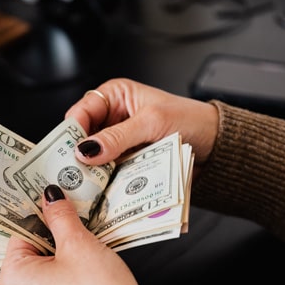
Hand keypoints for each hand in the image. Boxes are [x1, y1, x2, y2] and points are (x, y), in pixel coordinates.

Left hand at [0, 185, 173, 284]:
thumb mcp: (78, 244)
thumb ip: (60, 216)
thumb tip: (51, 198)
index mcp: (12, 279)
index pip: (18, 232)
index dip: (40, 215)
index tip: (54, 202)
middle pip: (31, 250)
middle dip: (54, 234)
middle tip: (76, 222)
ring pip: (46, 266)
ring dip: (64, 252)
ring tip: (86, 246)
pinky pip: (56, 283)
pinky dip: (70, 270)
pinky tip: (89, 266)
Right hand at [66, 78, 218, 172]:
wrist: (216, 144)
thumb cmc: (190, 120)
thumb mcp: (150, 123)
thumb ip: (117, 136)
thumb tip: (86, 149)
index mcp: (115, 96)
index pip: (81, 112)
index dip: (72, 131)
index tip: (68, 151)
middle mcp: (113, 118)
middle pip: (83, 138)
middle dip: (79, 154)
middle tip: (73, 171)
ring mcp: (119, 142)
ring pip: (94, 158)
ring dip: (92, 170)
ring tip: (86, 184)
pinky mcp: (126, 162)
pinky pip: (108, 172)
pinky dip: (105, 180)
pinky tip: (102, 188)